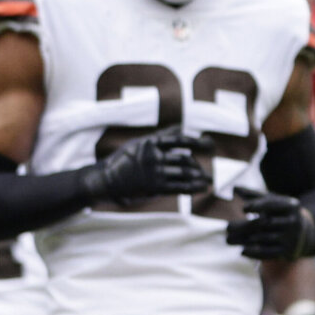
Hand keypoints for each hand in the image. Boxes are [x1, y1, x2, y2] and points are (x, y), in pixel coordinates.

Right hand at [86, 131, 211, 204]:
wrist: (105, 180)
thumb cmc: (123, 160)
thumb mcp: (139, 143)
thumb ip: (161, 136)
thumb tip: (181, 126)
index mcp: (150, 142)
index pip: (179, 140)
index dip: (196, 142)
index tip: (209, 144)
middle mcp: (154, 156)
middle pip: (184, 160)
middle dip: (197, 167)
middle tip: (206, 172)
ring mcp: (154, 171)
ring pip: (184, 174)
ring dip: (199, 178)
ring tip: (208, 181)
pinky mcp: (154, 186)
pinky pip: (179, 186)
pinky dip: (193, 188)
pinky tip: (202, 188)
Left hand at [226, 188, 312, 261]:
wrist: (305, 234)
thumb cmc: (282, 214)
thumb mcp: (273, 202)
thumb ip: (254, 196)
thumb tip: (234, 188)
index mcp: (291, 206)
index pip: (272, 204)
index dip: (257, 205)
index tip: (244, 208)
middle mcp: (294, 221)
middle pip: (265, 223)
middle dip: (245, 225)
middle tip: (228, 227)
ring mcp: (292, 238)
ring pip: (264, 238)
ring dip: (246, 239)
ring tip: (230, 239)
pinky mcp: (288, 251)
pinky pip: (269, 253)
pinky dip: (254, 252)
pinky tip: (242, 250)